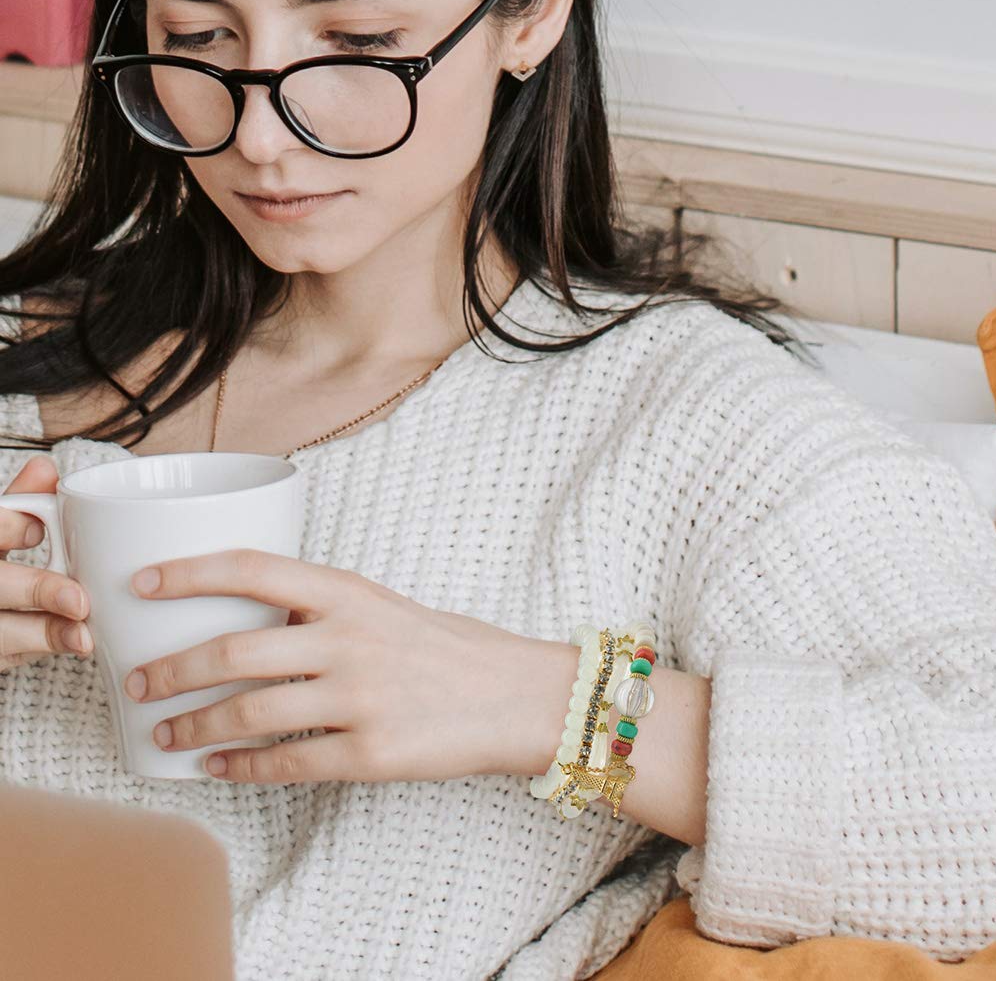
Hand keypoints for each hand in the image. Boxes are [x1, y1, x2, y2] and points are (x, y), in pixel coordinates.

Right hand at [0, 456, 92, 671]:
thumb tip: (45, 467)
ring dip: (43, 633)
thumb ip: (17, 505)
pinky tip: (78, 646)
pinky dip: (43, 650)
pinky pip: (5, 658)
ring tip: (85, 635)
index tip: (36, 530)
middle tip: (80, 599)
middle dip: (35, 590)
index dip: (2, 528)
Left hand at [122, 549, 556, 783]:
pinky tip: (217, 768)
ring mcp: (359, 699)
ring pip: (248, 713)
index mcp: (351, 593)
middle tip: (137, 682)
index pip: (253, 569)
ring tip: (164, 732)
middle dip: (171, 670)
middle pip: (234, 651)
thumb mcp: (385, 607)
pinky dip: (240, 768)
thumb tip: (250, 623)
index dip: (188, 573)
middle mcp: (349, 640)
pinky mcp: (370, 754)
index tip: (140, 584)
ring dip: (193, 726)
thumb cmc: (450, 648)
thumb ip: (324, 612)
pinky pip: (285, 763)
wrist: (517, 696)